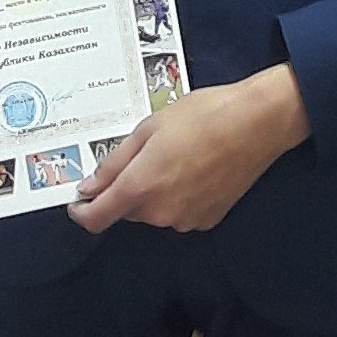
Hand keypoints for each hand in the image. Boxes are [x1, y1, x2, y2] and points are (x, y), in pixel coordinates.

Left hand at [68, 65, 309, 235]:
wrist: (257, 123)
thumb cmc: (202, 116)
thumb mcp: (148, 129)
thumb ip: (114, 163)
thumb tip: (90, 187)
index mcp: (140, 188)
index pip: (96, 218)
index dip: (82, 211)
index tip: (78, 200)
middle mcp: (161, 213)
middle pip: (127, 211)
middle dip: (125, 189)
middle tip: (144, 153)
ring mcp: (186, 220)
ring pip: (154, 211)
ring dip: (153, 191)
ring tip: (176, 154)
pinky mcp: (208, 220)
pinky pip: (179, 213)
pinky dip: (177, 196)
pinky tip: (194, 168)